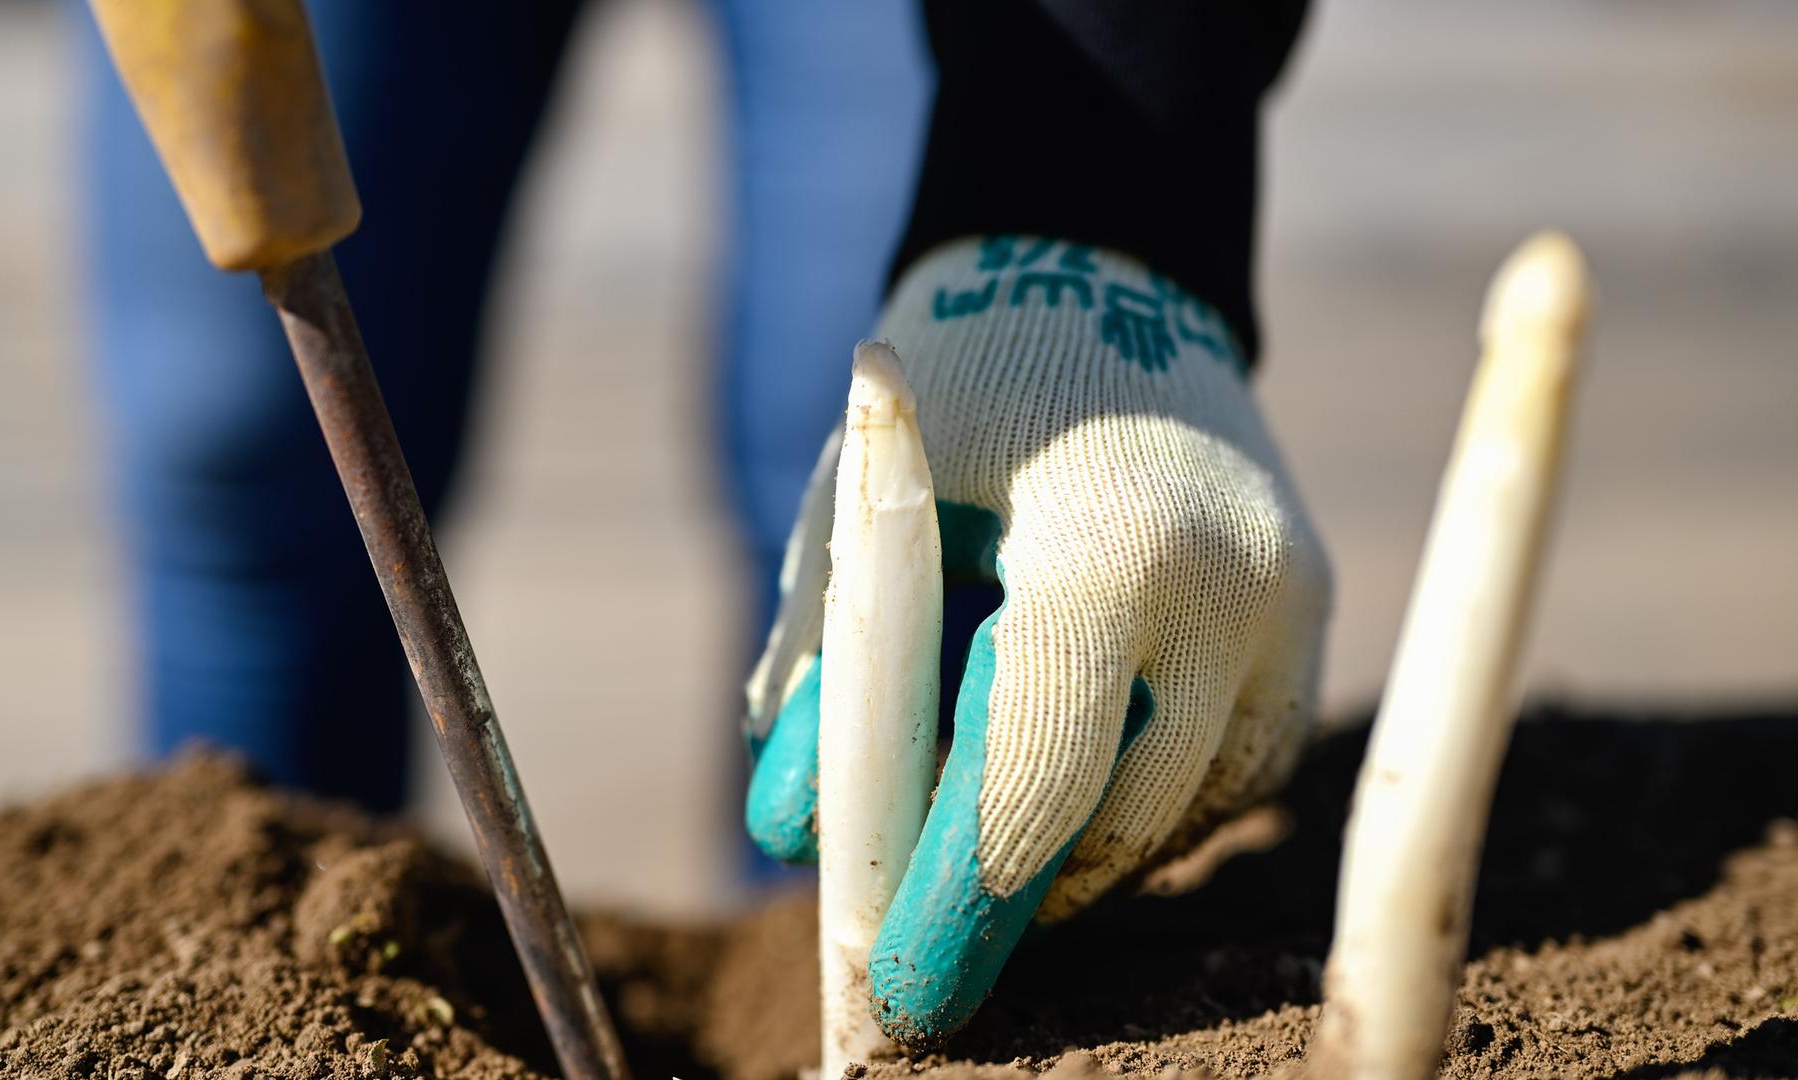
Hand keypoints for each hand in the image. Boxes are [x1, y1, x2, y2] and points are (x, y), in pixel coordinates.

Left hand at [743, 236, 1330, 1047]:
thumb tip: (795, 832)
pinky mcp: (1314, 620)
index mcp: (1113, 542)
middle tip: (932, 953)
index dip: (959, 897)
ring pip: (1187, 811)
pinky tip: (1071, 796)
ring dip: (1080, 855)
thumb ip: (831, 659)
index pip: (1036, 778)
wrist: (1107, 275)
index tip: (901, 987)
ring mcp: (1295, 608)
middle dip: (1014, 899)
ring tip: (989, 870)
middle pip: (1120, 819)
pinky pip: (1236, 767)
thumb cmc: (961, 381)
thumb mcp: (868, 499)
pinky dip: (1146, 801)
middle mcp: (1234, 587)